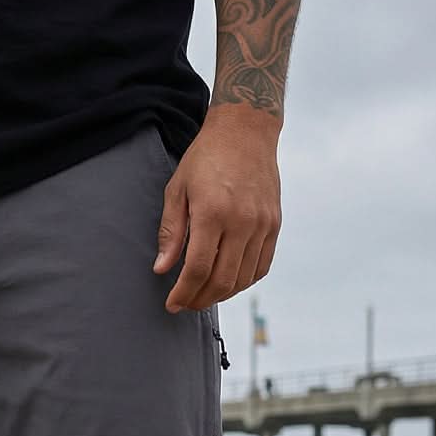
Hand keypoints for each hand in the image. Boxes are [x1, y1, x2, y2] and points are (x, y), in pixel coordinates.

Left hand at [154, 107, 281, 312]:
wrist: (246, 130)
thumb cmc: (205, 158)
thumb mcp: (177, 190)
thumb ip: (171, 232)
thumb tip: (162, 269)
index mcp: (213, 213)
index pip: (197, 269)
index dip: (183, 293)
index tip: (172, 304)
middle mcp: (241, 222)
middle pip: (221, 281)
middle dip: (200, 299)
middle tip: (186, 303)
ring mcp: (262, 224)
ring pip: (242, 279)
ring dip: (221, 294)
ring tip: (203, 295)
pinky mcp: (274, 224)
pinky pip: (261, 267)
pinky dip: (243, 282)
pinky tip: (227, 282)